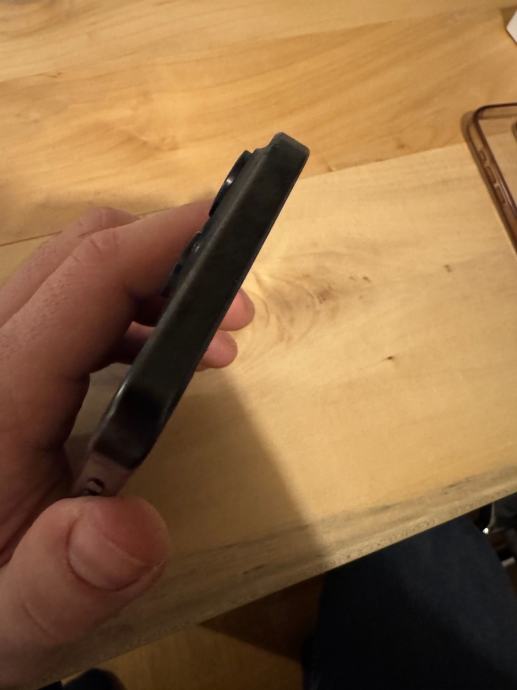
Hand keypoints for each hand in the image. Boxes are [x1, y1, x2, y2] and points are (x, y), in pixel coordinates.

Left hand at [0, 203, 253, 685]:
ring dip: (152, 285)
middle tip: (237, 307)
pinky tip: (162, 357)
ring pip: (73, 275)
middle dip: (167, 257)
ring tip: (216, 338)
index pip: (85, 283)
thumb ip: (65, 582)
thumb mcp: (16, 621)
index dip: (163, 241)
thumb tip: (133, 529)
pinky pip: (71, 311)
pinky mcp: (9, 371)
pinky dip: (129, 313)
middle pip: (76, 255)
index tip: (232, 224)